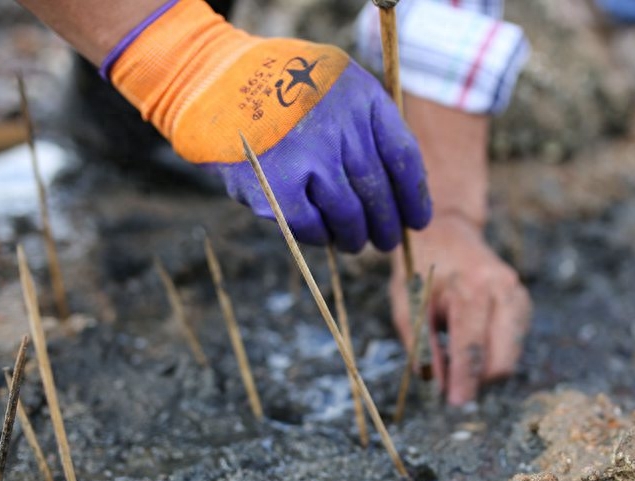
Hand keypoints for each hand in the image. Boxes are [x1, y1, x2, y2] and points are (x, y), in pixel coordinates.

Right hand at [104, 0, 430, 251]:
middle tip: (387, 241)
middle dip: (387, 225)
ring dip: (355, 237)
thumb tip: (402, 190)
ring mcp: (310, 160)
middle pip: (378, 193)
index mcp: (362, 99)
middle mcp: (341, 128)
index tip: (418, 220)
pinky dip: (320, 237)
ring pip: (349, 217)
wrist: (215, 85)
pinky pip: (311, 227)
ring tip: (354, 242)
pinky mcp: (277, 189)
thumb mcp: (338, 84)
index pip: (404, 159)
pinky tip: (322, 236)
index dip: (415, 197)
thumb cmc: (284, 89)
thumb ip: (370, 124)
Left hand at [390, 216, 531, 404]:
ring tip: (458, 359)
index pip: (472, 347)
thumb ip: (423, 348)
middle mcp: (503, 289)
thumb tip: (438, 389)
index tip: (455, 404)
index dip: (464, 380)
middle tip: (453, 388)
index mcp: (472, 287)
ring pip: (511, 357)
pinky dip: (494, 354)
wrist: (445, 232)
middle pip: (501, 360)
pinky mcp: (524, 303)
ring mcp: (518, 295)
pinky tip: (472, 341)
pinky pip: (513, 345)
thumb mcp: (408, 306)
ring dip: (486, 369)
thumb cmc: (421, 269)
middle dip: (478, 380)